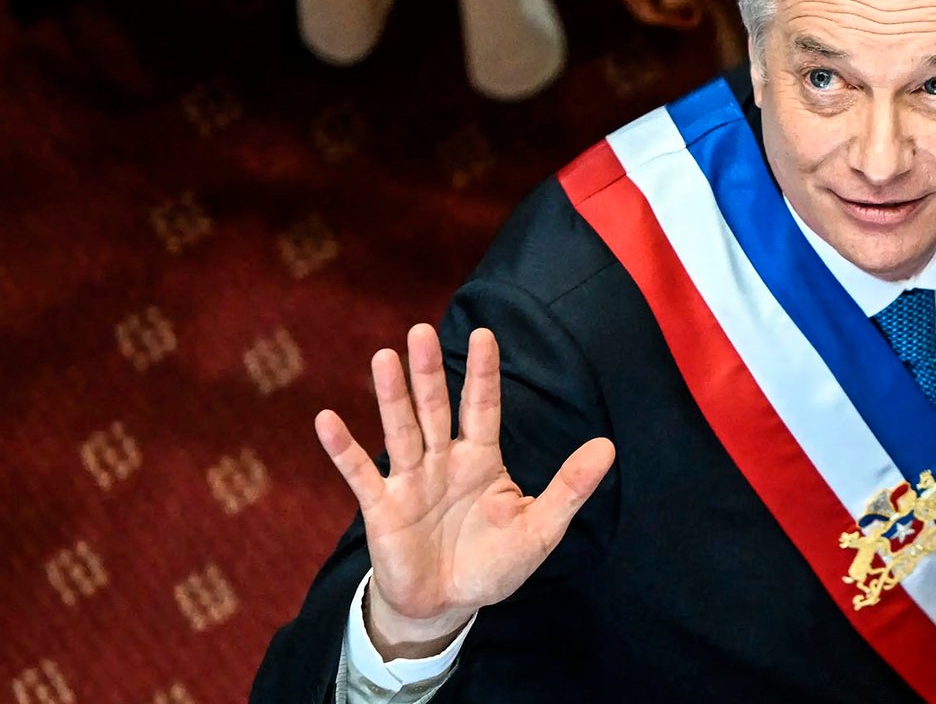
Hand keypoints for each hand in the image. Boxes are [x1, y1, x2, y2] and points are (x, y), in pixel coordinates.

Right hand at [314, 324, 616, 658]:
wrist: (446, 606)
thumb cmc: (492, 564)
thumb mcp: (539, 529)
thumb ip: (569, 488)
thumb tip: (608, 447)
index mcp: (481, 459)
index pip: (482, 407)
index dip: (482, 372)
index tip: (483, 333)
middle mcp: (442, 460)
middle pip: (435, 408)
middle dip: (429, 372)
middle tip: (421, 330)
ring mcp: (409, 481)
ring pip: (400, 430)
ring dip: (391, 396)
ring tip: (384, 358)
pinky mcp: (382, 508)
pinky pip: (359, 474)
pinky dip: (343, 448)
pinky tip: (326, 420)